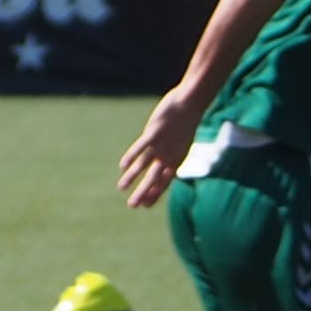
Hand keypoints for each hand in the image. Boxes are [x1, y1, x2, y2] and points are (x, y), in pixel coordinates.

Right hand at [116, 88, 205, 207]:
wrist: (190, 104)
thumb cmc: (185, 125)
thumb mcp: (181, 143)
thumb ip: (171, 155)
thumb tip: (165, 166)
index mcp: (177, 160)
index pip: (165, 182)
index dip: (155, 194)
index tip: (145, 206)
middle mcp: (168, 155)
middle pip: (154, 178)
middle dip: (142, 192)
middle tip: (132, 206)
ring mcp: (161, 144)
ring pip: (143, 164)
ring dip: (132, 177)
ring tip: (121, 187)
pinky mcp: (153, 132)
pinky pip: (140, 147)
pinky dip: (131, 156)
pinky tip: (122, 166)